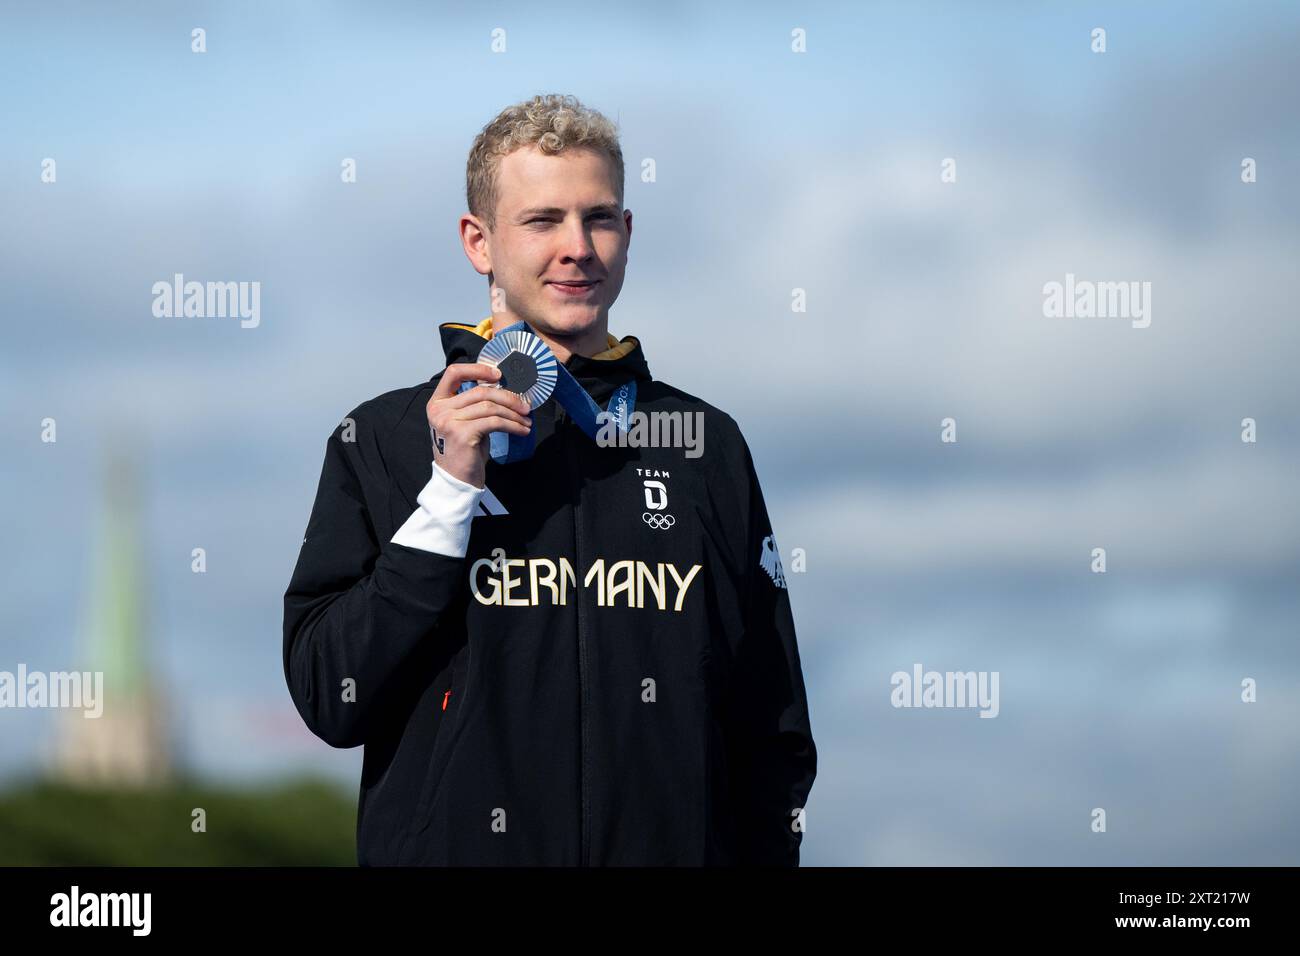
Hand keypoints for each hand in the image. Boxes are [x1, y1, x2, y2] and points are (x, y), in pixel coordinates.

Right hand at [425, 362, 532, 487]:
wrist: (457, 481)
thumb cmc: (465, 451)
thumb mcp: (465, 422)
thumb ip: (474, 404)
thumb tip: (502, 388)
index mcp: (437, 402)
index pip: (453, 373)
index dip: (478, 369)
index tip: (499, 375)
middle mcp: (439, 409)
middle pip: (480, 391)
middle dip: (508, 397)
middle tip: (525, 407)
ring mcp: (448, 421)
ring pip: (490, 407)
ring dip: (513, 413)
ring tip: (526, 421)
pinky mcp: (462, 434)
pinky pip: (494, 422)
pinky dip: (513, 425)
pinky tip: (522, 430)